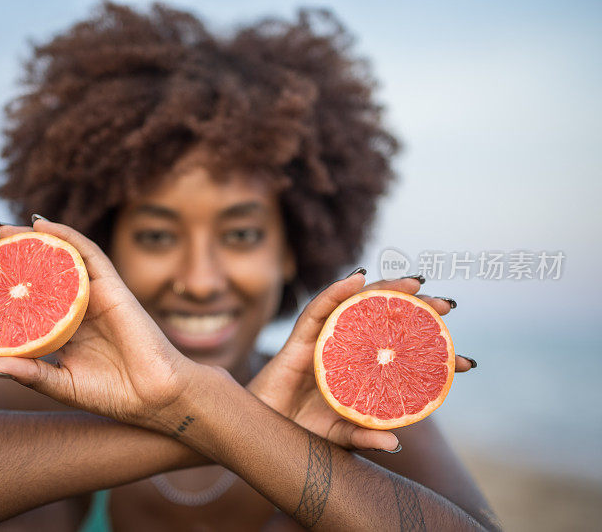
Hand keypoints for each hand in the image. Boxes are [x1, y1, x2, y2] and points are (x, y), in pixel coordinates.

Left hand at [0, 217, 195, 429]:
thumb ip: (30, 374)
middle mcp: (72, 307)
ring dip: (26, 240)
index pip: (15, 306)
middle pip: (31, 275)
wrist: (155, 396)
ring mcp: (92, 294)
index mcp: (58, 330)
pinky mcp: (112, 285)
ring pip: (56, 258)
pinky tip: (40, 224)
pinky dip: (64, 234)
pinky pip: (87, 252)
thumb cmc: (113, 394)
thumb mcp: (61, 385)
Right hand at [248, 272, 473, 451]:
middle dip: (416, 310)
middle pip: (383, 321)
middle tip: (447, 307)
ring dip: (385, 290)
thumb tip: (397, 443)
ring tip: (414, 283)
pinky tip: (357, 280)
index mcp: (359, 373)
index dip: (433, 355)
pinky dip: (336, 292)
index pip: (400, 356)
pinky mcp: (298, 339)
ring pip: (356, 307)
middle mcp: (344, 351)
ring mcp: (322, 342)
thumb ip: (363, 435)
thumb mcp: (338, 435)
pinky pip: (317, 310)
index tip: (465, 361)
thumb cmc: (297, 434)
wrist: (259, 435)